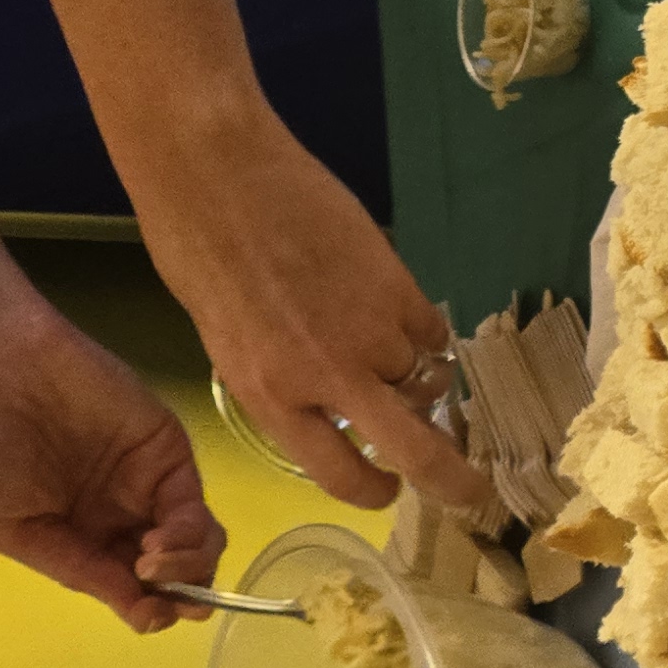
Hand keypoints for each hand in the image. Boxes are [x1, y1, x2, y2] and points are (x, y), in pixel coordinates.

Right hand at [0, 297, 225, 632]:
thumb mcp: (5, 525)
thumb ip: (71, 565)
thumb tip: (130, 604)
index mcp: (74, 536)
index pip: (125, 585)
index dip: (146, 609)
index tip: (151, 618)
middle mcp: (116, 516)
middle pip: (172, 572)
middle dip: (181, 596)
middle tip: (171, 602)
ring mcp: (145, 484)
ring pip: (195, 544)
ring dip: (189, 570)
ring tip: (152, 563)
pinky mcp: (167, 453)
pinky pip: (195, 505)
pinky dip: (190, 535)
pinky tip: (161, 541)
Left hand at [127, 113, 482, 516]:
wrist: (218, 175)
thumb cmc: (198, 253)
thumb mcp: (228, 342)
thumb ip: (284, 383)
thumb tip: (333, 401)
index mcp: (271, 396)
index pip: (340, 475)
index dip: (374, 492)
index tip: (389, 492)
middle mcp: (329, 375)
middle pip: (416, 450)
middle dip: (451, 480)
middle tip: (469, 491)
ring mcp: (372, 329)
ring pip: (423, 377)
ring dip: (418, 374)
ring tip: (391, 345)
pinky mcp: (400, 285)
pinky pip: (430, 329)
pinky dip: (421, 329)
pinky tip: (396, 309)